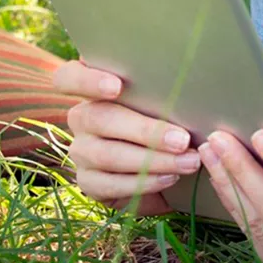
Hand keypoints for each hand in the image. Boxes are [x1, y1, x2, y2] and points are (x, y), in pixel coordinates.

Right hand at [53, 60, 200, 214]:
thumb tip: (195, 84)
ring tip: (187, 162)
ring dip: (152, 160)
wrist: (157, 163)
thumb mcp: (161, 100)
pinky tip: (170, 178)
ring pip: (107, 154)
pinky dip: (144, 182)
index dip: (87, 80)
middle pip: (99, 119)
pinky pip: (110, 184)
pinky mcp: (88, 181)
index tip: (116, 87)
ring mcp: (80, 150)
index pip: (68, 78)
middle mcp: (81, 117)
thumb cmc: (163, 116)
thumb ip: (162, 90)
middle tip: (182, 140)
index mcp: (90, 87)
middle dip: (145, 131)